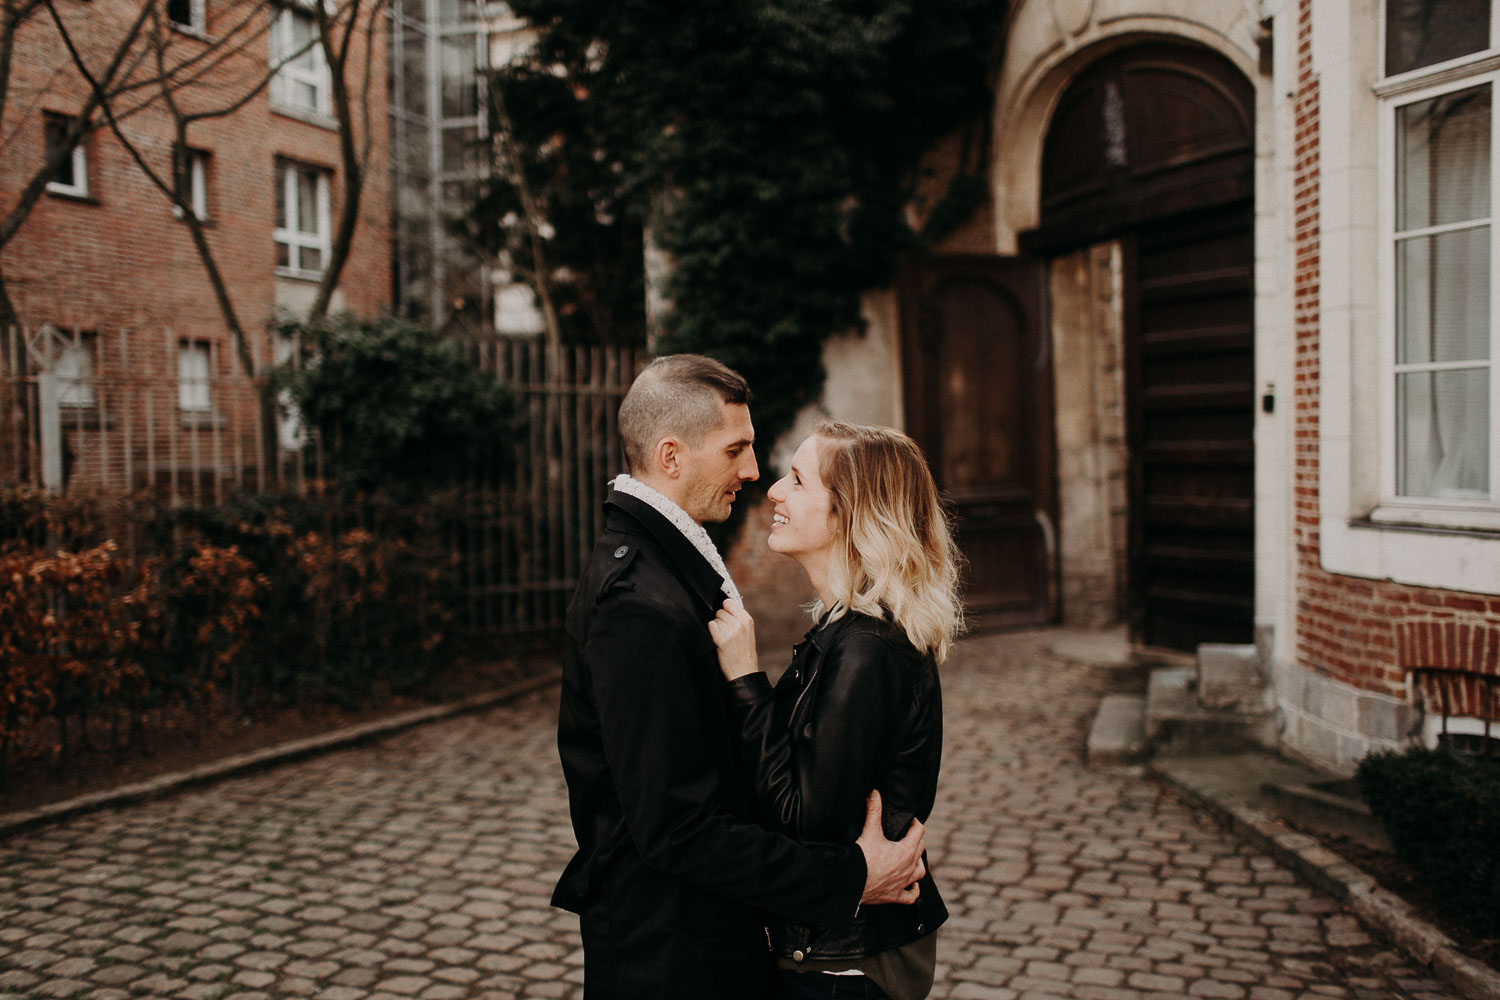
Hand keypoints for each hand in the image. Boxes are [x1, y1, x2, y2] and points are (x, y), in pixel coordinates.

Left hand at [708, 599, 759, 679]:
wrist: (743, 673)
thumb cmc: (743, 653)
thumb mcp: (747, 632)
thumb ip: (738, 618)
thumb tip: (723, 605)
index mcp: (747, 620)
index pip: (728, 602)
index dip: (725, 609)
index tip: (726, 618)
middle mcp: (739, 624)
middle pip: (719, 611)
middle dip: (720, 620)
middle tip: (725, 633)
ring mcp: (730, 631)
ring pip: (714, 619)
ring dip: (716, 628)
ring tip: (723, 639)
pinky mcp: (720, 640)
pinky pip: (710, 626)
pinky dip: (711, 632)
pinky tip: (717, 641)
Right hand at [857, 790, 925, 904]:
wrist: (851, 883)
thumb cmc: (862, 857)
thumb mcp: (870, 831)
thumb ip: (873, 810)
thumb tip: (874, 792)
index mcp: (907, 850)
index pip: (919, 831)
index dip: (914, 823)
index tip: (908, 820)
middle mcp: (909, 867)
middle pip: (920, 850)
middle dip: (915, 841)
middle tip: (905, 836)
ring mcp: (904, 883)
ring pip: (920, 872)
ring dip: (917, 864)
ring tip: (911, 859)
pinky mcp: (895, 896)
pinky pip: (911, 896)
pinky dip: (913, 890)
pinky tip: (911, 885)